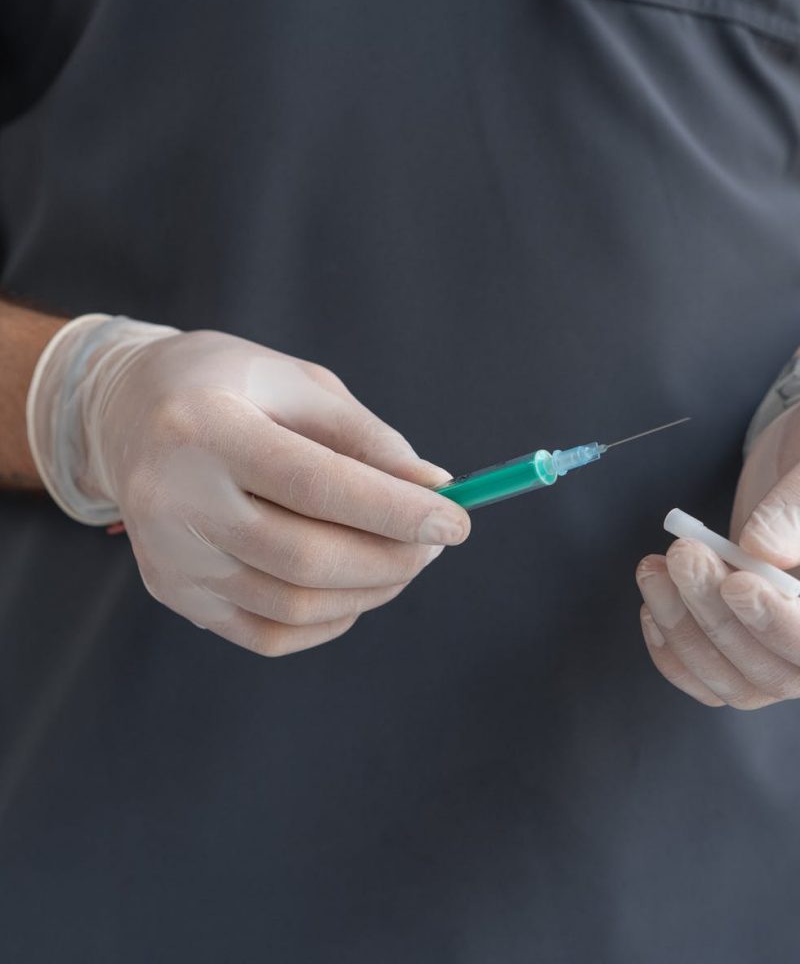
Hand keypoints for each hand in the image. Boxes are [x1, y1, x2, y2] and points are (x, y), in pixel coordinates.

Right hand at [30, 319, 469, 654]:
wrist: (125, 412)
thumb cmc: (227, 385)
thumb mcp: (299, 384)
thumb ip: (368, 437)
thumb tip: (435, 488)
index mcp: (205, 428)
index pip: (317, 485)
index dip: (397, 510)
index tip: (457, 521)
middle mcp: (175, 500)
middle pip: (306, 557)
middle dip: (393, 558)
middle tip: (437, 541)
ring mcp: (169, 557)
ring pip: (293, 606)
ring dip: (372, 590)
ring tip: (405, 558)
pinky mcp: (175, 593)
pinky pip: (269, 634)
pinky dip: (331, 619)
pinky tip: (356, 584)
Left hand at [636, 371, 799, 707]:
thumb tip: (760, 552)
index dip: (786, 629)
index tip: (737, 581)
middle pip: (781, 672)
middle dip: (719, 620)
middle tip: (682, 554)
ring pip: (738, 679)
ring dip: (687, 633)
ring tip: (656, 568)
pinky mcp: (757, 625)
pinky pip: (712, 668)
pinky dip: (675, 646)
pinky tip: (654, 598)